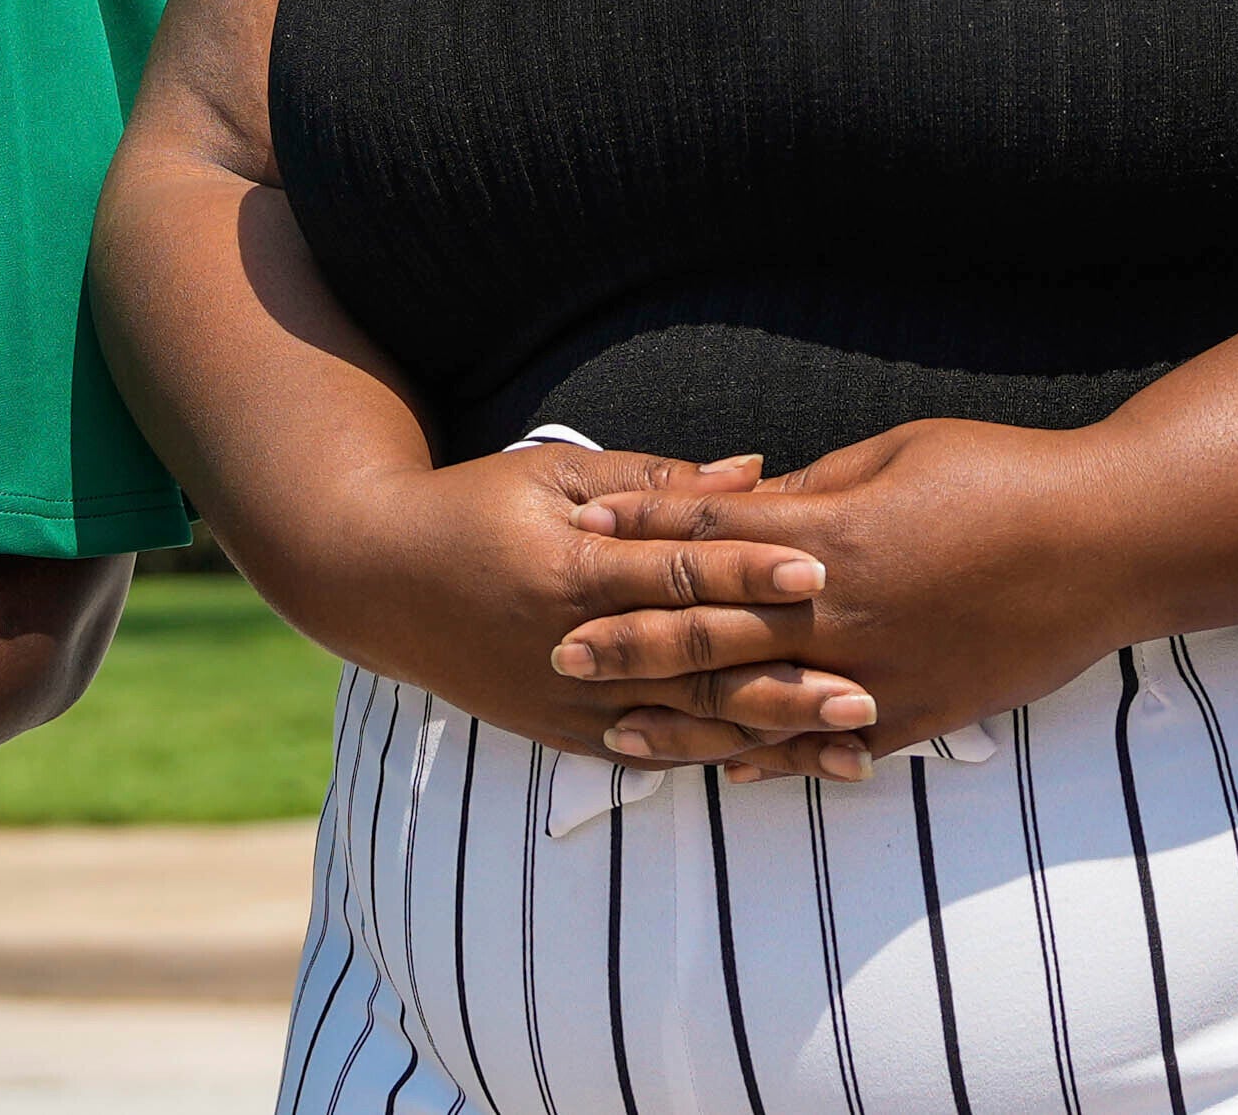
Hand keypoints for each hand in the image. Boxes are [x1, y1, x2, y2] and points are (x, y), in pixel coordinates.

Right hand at [288, 449, 866, 765]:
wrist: (374, 580)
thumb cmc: (471, 507)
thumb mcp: (553, 473)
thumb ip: (656, 482)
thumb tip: (754, 471)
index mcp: (572, 565)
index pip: (677, 573)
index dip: (749, 570)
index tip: (821, 568)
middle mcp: (572, 642)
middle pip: (694, 666)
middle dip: (782, 680)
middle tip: (863, 688)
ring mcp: (565, 699)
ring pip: (683, 723)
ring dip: (768, 736)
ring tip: (847, 744)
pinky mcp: (559, 732)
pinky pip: (649, 751)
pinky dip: (714, 758)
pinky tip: (774, 768)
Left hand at [556, 419, 1130, 779]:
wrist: (1110, 544)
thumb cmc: (1006, 474)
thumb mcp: (899, 454)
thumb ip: (819, 490)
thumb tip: (754, 503)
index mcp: (834, 535)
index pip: (713, 534)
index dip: (643, 531)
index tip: (580, 531)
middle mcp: (844, 613)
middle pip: (714, 630)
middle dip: (632, 640)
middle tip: (560, 650)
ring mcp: (880, 671)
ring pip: (760, 705)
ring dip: (684, 720)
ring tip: (619, 731)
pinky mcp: (919, 711)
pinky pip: (829, 743)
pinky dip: (776, 758)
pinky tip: (732, 772)